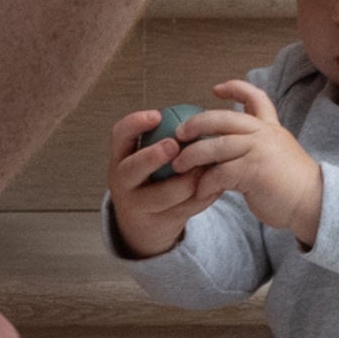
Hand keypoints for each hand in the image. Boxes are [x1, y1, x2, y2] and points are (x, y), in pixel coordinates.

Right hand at [107, 104, 220, 256]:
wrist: (144, 223)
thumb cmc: (151, 178)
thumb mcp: (145, 158)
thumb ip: (163, 138)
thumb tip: (200, 115)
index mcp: (120, 158)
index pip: (120, 135)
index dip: (136, 124)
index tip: (157, 114)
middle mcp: (123, 182)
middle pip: (133, 168)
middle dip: (153, 156)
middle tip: (174, 145)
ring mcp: (139, 206)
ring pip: (165, 194)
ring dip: (189, 179)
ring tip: (208, 166)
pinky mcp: (160, 223)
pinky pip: (185, 209)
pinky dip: (204, 196)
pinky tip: (218, 185)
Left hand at [163, 76, 323, 246]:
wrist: (315, 204)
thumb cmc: (292, 186)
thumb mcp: (277, 154)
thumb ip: (256, 146)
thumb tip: (225, 148)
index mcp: (270, 128)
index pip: (255, 97)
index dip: (234, 88)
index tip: (216, 89)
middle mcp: (264, 134)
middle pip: (222, 118)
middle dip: (196, 124)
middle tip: (179, 134)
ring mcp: (259, 150)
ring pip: (216, 145)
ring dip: (192, 155)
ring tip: (178, 165)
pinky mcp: (254, 171)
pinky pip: (220, 173)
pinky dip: (205, 182)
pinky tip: (200, 191)